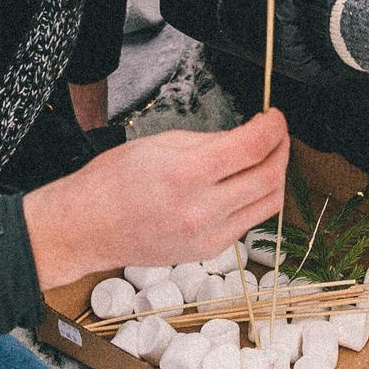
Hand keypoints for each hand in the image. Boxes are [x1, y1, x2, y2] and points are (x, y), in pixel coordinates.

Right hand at [23, 109, 288, 290]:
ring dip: (275, 176)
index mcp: (187, 175)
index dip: (273, 127)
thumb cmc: (112, 181)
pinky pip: (247, 222)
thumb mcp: (160, 144)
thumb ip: (210, 141)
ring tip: (267, 157)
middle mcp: (202, 211)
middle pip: (270, 178)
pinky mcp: (208, 252)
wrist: (87, 228)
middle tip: (277, 133)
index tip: (275, 116)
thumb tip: (246, 137)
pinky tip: (243, 183)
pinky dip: (254, 199)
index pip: (253, 147)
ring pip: (268, 205)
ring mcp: (208, 237)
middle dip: (281, 149)